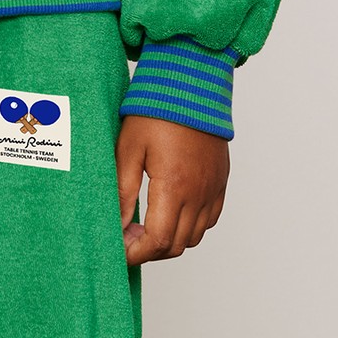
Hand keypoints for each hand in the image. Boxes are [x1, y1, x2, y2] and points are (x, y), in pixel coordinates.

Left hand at [117, 114, 228, 264]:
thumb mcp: (128, 150)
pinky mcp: (220, 181)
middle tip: (126, 238)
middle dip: (148, 251)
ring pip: (194, 237)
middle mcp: (198, 193)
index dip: (135, 254)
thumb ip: (123, 192)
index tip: (118, 250)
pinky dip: (190, 227)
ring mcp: (212, 188)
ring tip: (145, 226)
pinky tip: (170, 213)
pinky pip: (209, 219)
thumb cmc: (156, 111)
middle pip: (176, 245)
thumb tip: (117, 226)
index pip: (157, 241)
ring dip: (169, 240)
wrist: (191, 84)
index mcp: (174, 186)